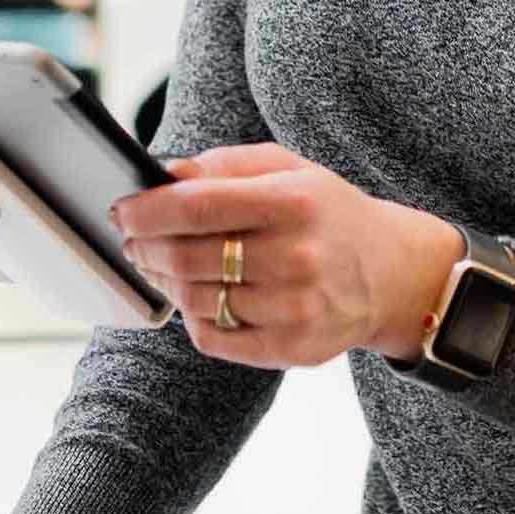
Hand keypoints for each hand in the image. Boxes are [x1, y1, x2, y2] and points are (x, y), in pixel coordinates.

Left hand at [111, 145, 464, 369]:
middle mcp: (297, 256)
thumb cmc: (329, 214)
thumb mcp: (288, 168)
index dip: (147, 210)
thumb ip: (224, 165)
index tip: (123, 210)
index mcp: (293, 202)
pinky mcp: (291, 348)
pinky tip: (195, 297)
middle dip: (146, 247)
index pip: (196, 206)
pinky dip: (192, 317)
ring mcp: (295, 308)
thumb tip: (164, 174)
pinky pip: (214, 337)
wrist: (392, 273)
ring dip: (165, 282)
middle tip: (134, 240)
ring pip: (195, 299)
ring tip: (161, 266)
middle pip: (188, 256)